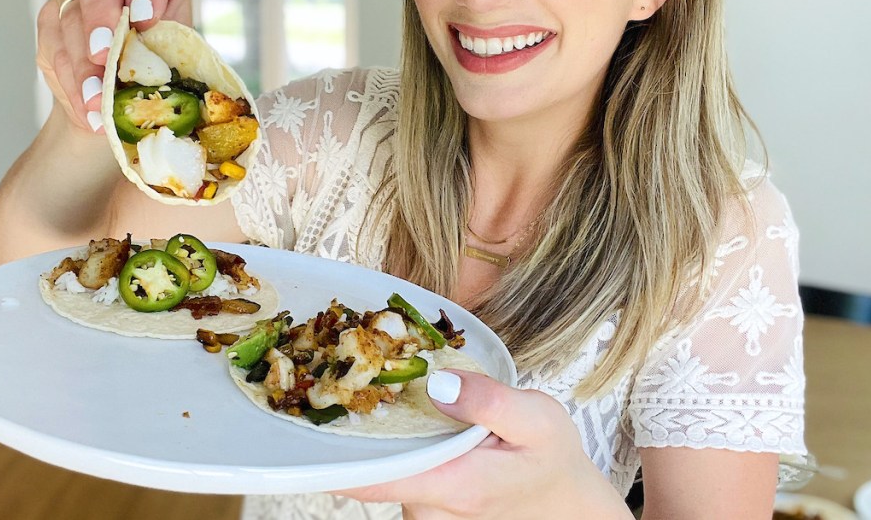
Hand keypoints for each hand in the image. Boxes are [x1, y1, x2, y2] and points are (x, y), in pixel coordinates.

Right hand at [36, 0, 192, 134]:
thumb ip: (168, 54)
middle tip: (105, 55)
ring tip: (99, 101)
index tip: (147, 19)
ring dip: (84, 62)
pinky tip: (86, 107)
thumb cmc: (161, 62)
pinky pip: (54, 47)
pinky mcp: (51, 19)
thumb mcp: (176, 54)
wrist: (122, 93)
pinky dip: (72, 82)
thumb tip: (163, 79)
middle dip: (100, 13)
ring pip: (70, 14)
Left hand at [333, 370, 631, 518]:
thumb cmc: (554, 461)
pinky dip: (391, 437)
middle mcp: (428, 506)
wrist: (568, 505)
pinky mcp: (426, 500)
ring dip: (373, 427)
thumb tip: (438, 383)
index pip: (375, 479)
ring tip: (366, 374)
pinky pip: (396, 466)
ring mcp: (424, 508)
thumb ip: (489, 401)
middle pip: (371, 465)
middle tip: (338, 365)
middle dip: (354, 420)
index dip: (333, 454)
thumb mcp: (539, 419)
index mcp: (452, 485)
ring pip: (382, 464)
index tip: (303, 421)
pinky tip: (397, 405)